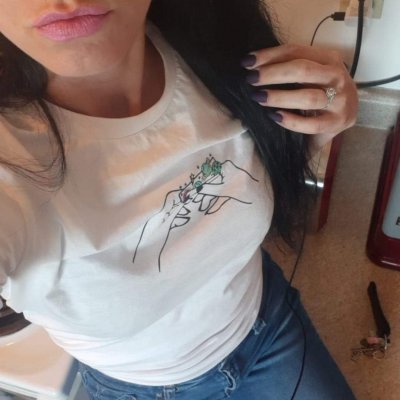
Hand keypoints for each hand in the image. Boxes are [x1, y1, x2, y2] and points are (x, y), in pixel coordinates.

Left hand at [241, 44, 358, 150]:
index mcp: (328, 59)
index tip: (247, 62)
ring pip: (308, 97)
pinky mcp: (336, 123)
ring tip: (259, 97)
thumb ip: (289, 68)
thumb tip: (254, 66)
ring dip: (280, 97)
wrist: (344, 115)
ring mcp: (340, 101)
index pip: (296, 51)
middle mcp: (337, 76)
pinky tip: (275, 117)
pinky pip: (311, 124)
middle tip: (251, 80)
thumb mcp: (309, 75)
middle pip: (303, 70)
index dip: (269, 55)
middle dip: (272, 74)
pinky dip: (291, 121)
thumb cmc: (319, 91)